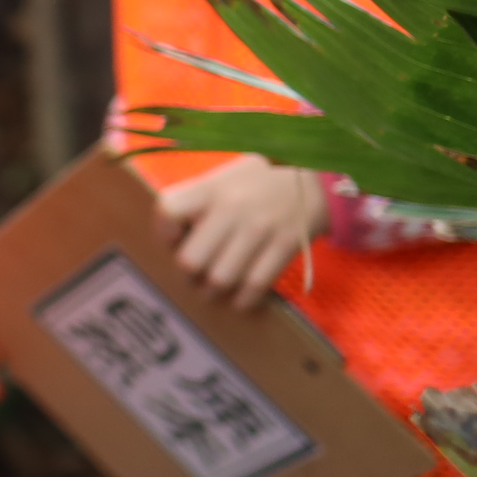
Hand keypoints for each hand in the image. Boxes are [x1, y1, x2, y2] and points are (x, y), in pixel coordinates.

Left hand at [158, 157, 330, 303]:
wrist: (312, 184)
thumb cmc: (256, 183)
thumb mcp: (224, 178)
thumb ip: (196, 200)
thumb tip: (173, 234)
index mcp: (211, 188)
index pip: (168, 210)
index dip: (164, 232)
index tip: (174, 240)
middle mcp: (232, 208)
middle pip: (191, 259)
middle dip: (188, 273)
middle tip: (193, 275)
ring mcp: (259, 229)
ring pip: (220, 278)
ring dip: (212, 291)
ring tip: (212, 289)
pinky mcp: (284, 246)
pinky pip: (255, 285)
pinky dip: (243, 299)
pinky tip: (239, 299)